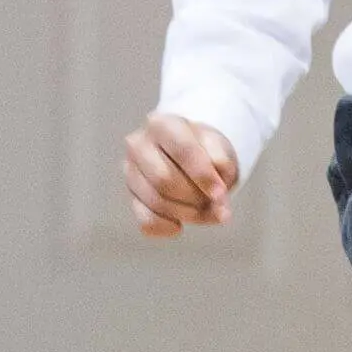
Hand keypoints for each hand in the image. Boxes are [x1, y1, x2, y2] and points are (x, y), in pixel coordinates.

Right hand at [124, 113, 238, 237]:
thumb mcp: (219, 145)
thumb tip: (218, 195)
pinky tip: (180, 225)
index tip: (221, 193)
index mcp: (162, 124)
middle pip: (164, 180)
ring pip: (156, 201)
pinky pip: (145, 220)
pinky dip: (165, 227)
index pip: (182, 151)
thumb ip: (222, 164)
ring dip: (188, 213)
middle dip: (195, 196)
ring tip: (210, 212)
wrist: (192, 151)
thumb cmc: (206, 147)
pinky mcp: (131, 196)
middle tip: (218, 203)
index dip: (203, 175)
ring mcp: (130, 172)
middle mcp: (139, 145)